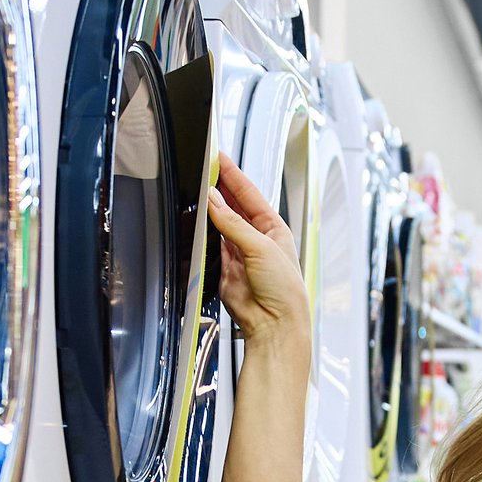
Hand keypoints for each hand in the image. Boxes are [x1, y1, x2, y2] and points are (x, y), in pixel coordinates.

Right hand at [207, 151, 309, 354]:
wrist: (274, 323)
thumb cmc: (285, 290)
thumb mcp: (261, 248)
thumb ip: (234, 224)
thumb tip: (214, 201)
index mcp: (274, 228)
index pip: (249, 194)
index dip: (233, 175)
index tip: (218, 158)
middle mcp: (257, 238)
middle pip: (233, 206)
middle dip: (218, 189)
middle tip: (202, 170)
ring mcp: (240, 252)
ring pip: (220, 223)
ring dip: (209, 210)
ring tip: (197, 192)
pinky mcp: (225, 267)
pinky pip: (210, 244)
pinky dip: (203, 233)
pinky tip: (197, 221)